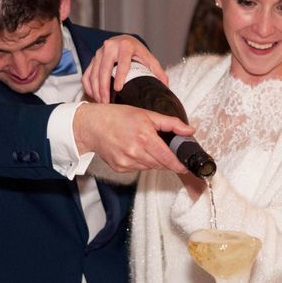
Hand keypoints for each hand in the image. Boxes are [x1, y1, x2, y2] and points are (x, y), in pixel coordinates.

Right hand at [73, 103, 193, 173]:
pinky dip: (141, 162)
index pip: (168, 159)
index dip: (179, 165)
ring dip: (154, 160)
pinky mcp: (120, 168)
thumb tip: (189, 130)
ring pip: (150, 167)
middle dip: (167, 160)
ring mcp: (127, 162)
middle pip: (161, 164)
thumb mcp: (146, 114)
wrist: (91, 126)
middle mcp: (136, 152)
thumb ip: (170, 123)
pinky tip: (135, 150)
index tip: (186, 167)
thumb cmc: (116, 117)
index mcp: (145, 138)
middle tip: (166, 150)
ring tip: (146, 146)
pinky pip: (138, 169)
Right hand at [82, 35, 167, 103]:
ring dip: (96, 89)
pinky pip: (87, 74)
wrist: (125, 41)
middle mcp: (111, 47)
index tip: (118, 89)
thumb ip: (158, 73)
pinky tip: (94, 97)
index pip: (122, 62)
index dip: (119, 76)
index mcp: (126, 46)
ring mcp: (99, 52)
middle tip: (107, 102)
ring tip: (101, 102)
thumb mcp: (149, 60)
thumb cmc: (137, 52)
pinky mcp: (92, 59)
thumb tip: (166, 88)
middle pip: (104, 69)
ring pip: (94, 73)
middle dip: (104, 87)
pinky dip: (89, 87)